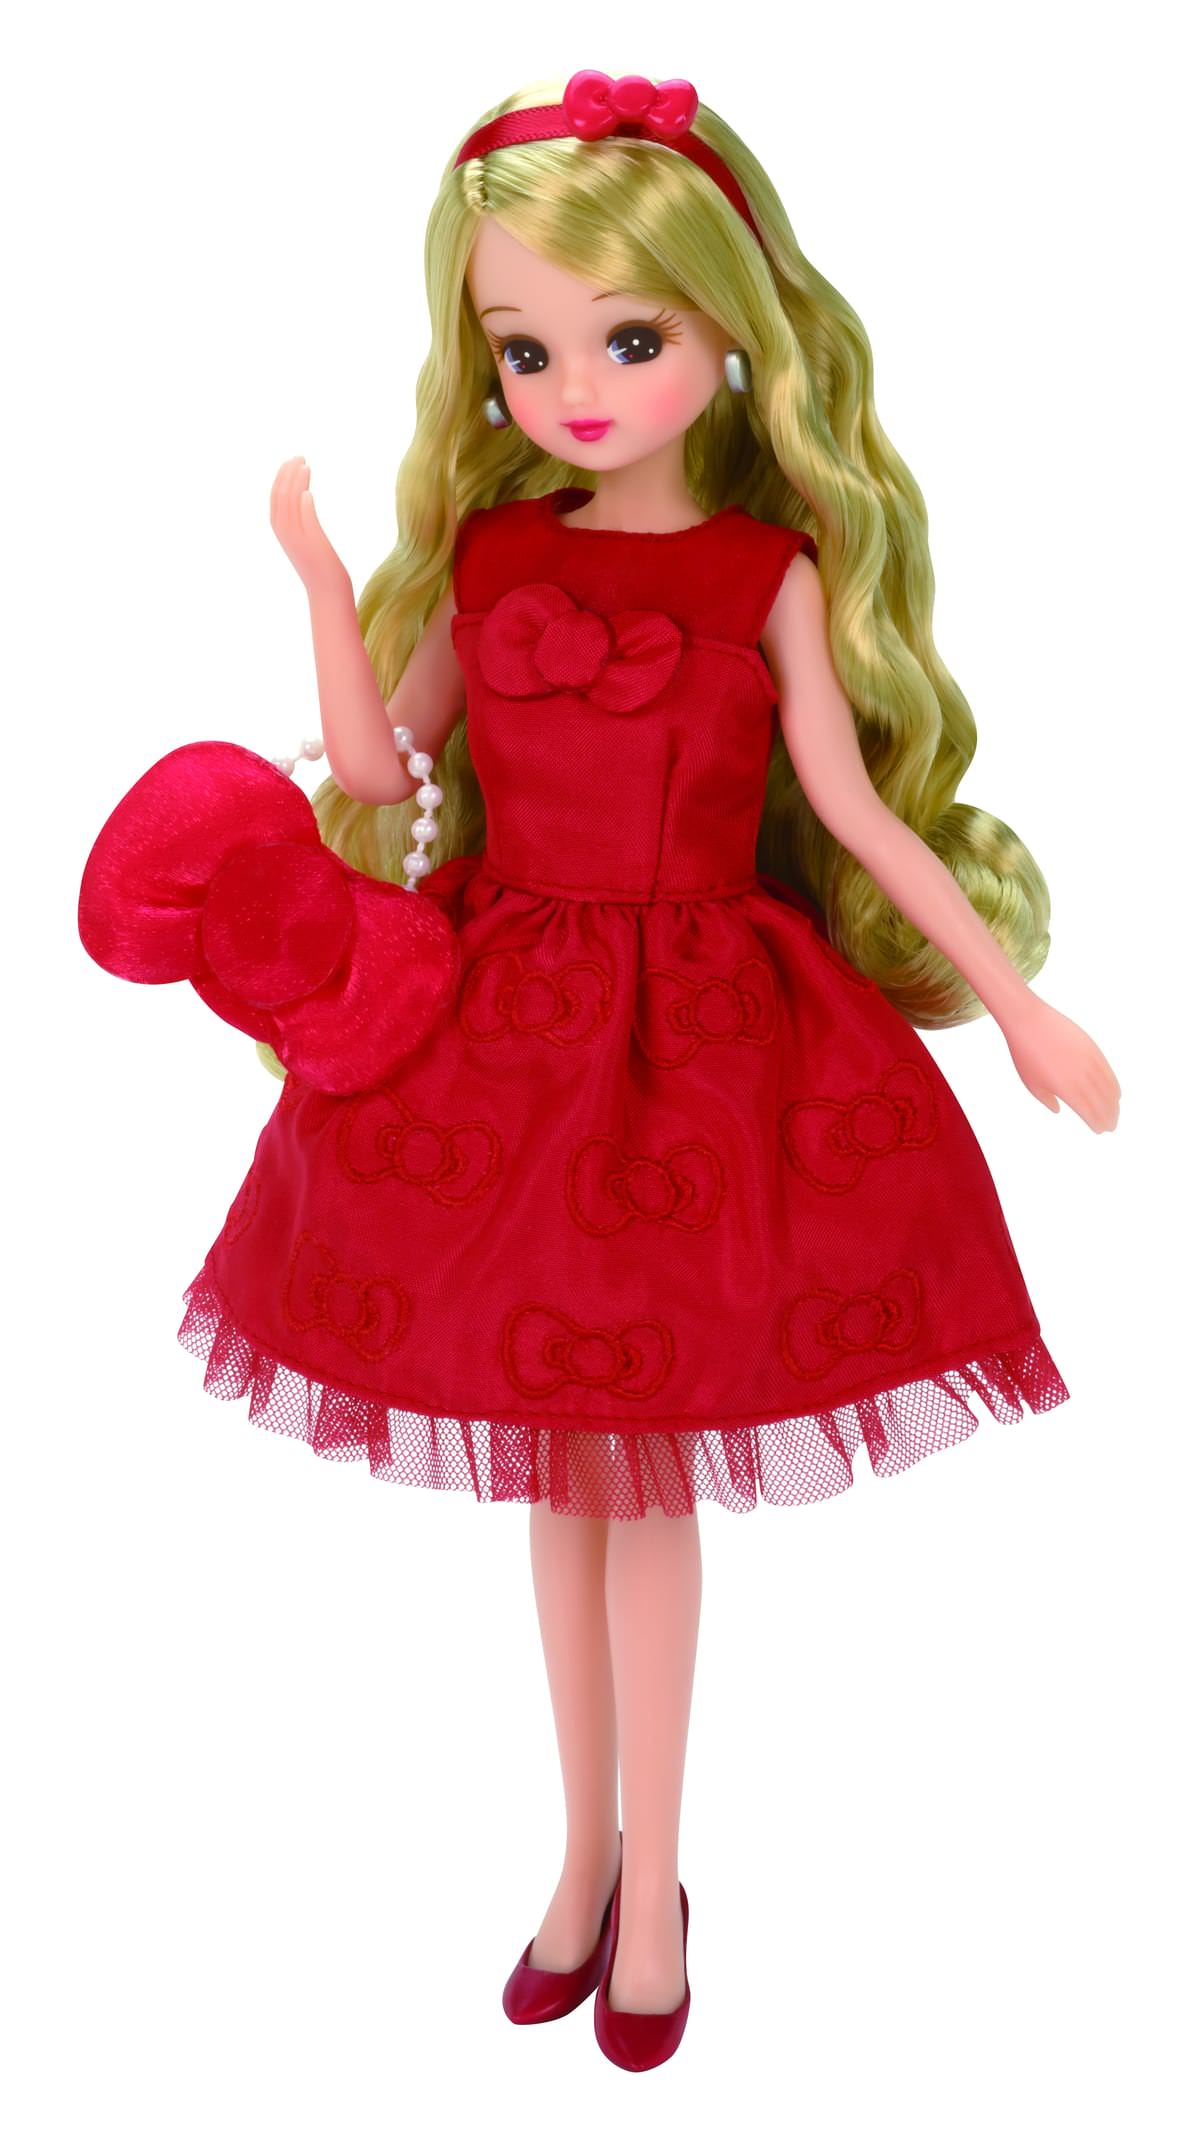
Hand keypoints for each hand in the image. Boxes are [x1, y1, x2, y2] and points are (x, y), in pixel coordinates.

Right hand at [270, 456, 352, 601]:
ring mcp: (297, 539)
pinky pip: (304, 522)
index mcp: (281, 529)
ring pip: (291, 506)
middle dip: (288, 474)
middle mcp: (285, 533)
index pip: (276, 496)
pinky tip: (309, 493)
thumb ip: (303, 518)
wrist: (328, 590)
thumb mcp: (307, 536)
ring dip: (297, 484)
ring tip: (306, 466)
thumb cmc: (321, 564)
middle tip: (300, 456)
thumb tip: (305, 497)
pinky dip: (304, 506)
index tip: (293, 461)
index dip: (282, 476)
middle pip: (281, 496)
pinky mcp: (311, 545)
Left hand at [1002, 991, 1120, 1132]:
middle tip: (1111, 1127)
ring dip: (1113, 1103)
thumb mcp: (1031, 1082)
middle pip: (1102, 1102)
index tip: (1100, 1130)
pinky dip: (1114, 1084)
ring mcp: (1089, 1061)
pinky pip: (1108, 1071)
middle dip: (1108, 1116)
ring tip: (1115, 1112)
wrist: (1029, 1021)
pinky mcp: (1092, 1048)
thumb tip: (1058, 1110)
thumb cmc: (1025, 1054)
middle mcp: (1082, 1076)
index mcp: (1066, 1089)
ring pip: (1109, 1087)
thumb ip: (1046, 1100)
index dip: (1096, 1122)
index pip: (1088, 1112)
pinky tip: (1116, 1093)